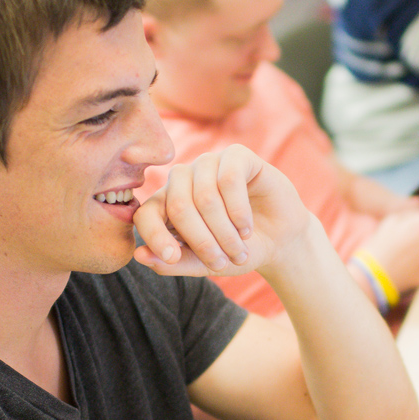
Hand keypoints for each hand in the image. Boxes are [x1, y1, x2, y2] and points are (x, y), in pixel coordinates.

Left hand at [134, 144, 311, 276]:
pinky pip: (230, 180)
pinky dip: (239, 211)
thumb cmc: (236, 250)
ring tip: (239, 248)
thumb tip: (139, 256)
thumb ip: (173, 263)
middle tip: (222, 262)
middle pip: (178, 205)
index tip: (172, 258)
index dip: (155, 236)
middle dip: (202, 241)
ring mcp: (209, 163)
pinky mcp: (237, 156)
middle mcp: (184, 178)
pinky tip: (247, 227)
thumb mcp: (205, 264)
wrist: (279, 241)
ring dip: (224, 231)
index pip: (146, 213)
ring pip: (205, 196)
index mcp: (167, 203)